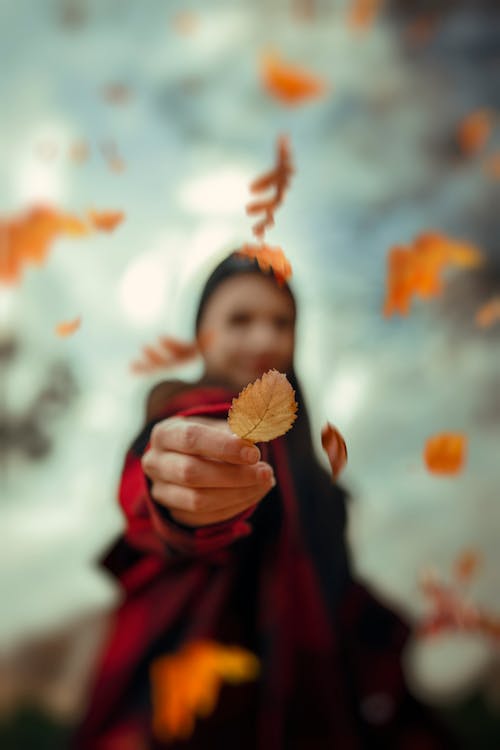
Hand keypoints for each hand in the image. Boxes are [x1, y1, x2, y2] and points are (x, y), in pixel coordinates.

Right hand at [141, 417, 275, 526]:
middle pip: (191, 473)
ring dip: (238, 494)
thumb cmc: (209, 438)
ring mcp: (161, 492)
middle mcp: (155, 463)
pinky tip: (254, 494)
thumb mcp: (220, 425)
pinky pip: (205, 518)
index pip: (191, 439)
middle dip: (234, 475)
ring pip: (198, 501)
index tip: (254, 452)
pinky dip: (234, 508)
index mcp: (165, 434)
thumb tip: (258, 433)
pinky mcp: (175, 514)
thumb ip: (239, 426)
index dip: (224, 447)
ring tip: (265, 483)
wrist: (188, 459)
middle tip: (266, 472)